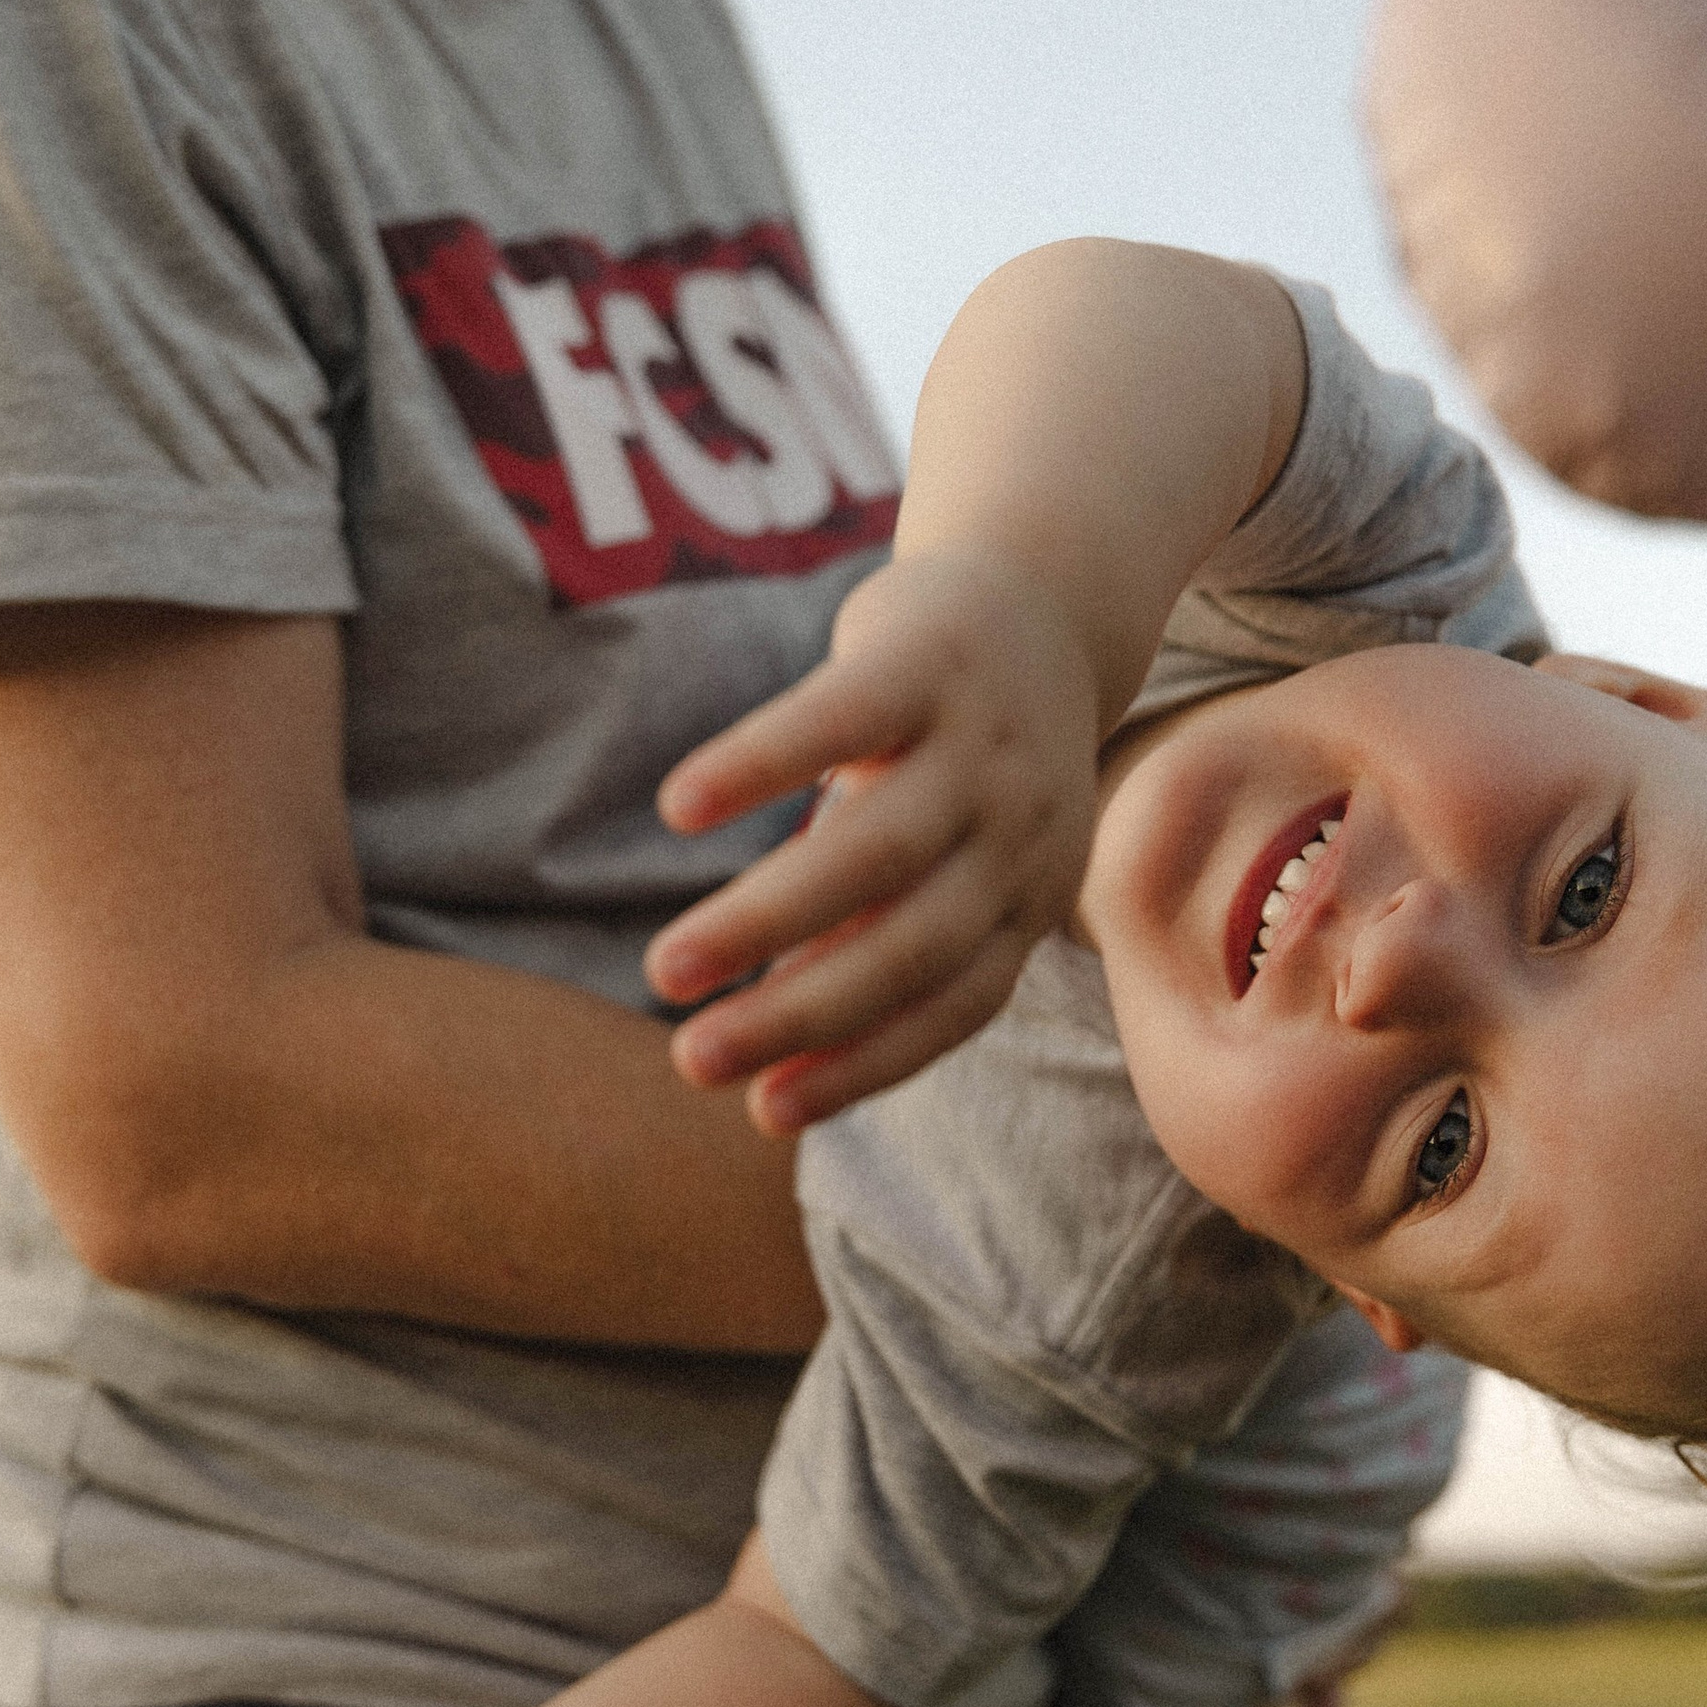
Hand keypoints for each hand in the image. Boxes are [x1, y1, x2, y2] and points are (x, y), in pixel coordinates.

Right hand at [644, 550, 1100, 1129]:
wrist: (1041, 592)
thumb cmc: (963, 760)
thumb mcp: (955, 857)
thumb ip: (880, 936)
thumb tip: (772, 1046)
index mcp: (1027, 897)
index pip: (952, 1005)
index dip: (863, 1065)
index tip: (763, 1114)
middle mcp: (1019, 831)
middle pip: (911, 944)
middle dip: (798, 1014)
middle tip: (690, 1061)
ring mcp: (980, 742)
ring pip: (873, 850)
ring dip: (763, 920)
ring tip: (665, 970)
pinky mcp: (925, 658)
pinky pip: (837, 720)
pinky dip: (759, 766)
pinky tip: (678, 809)